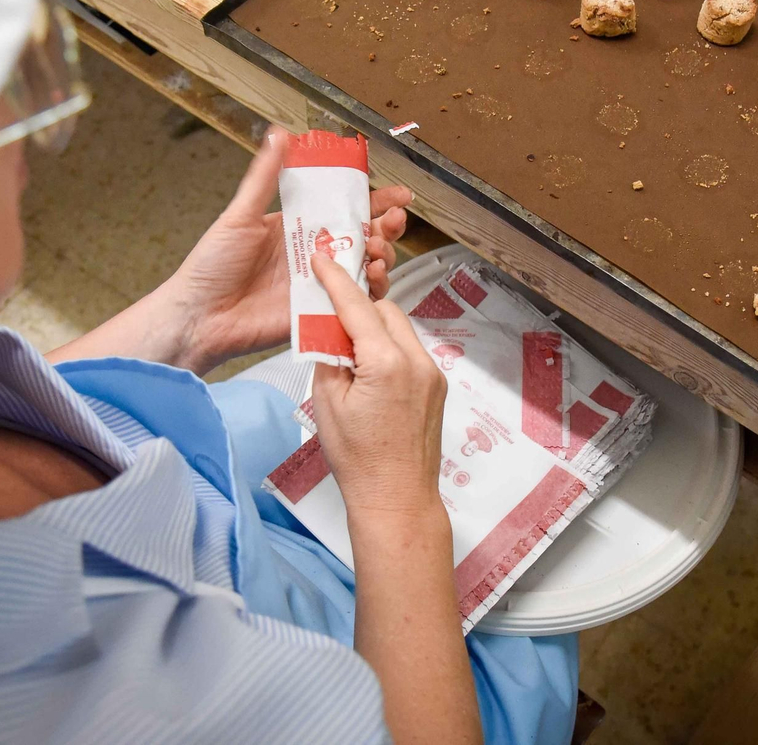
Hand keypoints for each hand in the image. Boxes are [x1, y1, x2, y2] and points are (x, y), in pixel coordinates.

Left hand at [159, 128, 410, 372]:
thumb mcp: (240, 215)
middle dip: (388, 228)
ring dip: (383, 257)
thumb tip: (279, 135)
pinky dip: (370, 291)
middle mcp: (314, 255)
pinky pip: (354, 302)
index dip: (376, 200)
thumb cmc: (211, 266)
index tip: (399, 194)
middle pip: (365, 238)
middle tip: (394, 220)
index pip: (345, 209)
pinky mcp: (319, 312)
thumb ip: (265, 177)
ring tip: (379, 250)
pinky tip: (372, 278)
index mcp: (298, 228)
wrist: (200, 315)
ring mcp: (319, 285)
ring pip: (366, 269)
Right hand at [308, 253, 446, 524]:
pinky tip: (369, 370)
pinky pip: (410, 352)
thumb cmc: (358, 459)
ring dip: (375, 328)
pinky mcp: (436, 388)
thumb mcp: (326, 403)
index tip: (322, 258)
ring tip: (347, 348)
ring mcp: (432, 374)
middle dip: (358, 306)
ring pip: (400, 330)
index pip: (357, 307)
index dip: (336, 280)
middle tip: (329, 315)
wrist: (397, 499)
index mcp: (386, 362)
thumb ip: (328, 356)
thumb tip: (328, 330)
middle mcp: (417, 361)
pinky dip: (388, 348)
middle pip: (385, 311)